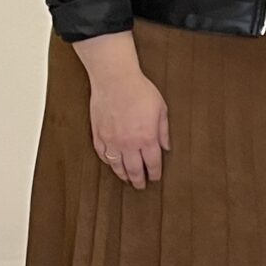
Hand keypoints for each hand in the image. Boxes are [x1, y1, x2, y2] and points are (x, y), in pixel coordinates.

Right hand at [89, 66, 169, 189]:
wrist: (115, 80)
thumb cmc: (139, 91)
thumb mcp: (161, 109)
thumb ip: (163, 131)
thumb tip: (166, 146)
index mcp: (147, 138)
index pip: (152, 163)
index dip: (154, 173)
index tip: (155, 178)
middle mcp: (128, 144)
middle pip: (134, 170)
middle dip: (139, 180)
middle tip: (140, 186)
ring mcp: (111, 141)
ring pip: (117, 166)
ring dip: (123, 175)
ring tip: (127, 179)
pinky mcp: (98, 135)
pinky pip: (103, 155)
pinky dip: (108, 162)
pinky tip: (112, 164)